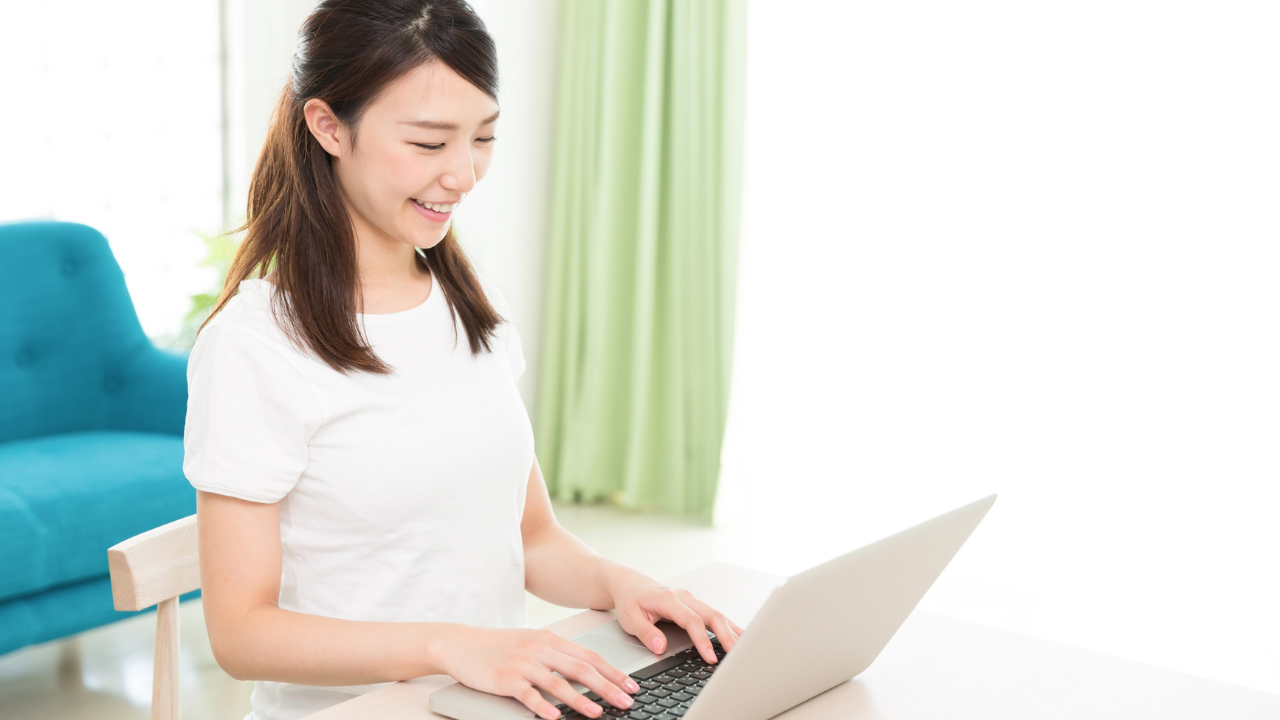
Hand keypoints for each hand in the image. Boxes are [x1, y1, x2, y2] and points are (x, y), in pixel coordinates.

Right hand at [438, 625, 639, 719]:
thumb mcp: (532, 643)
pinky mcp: (505, 678)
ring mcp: (523, 663)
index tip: (631, 685)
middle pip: (581, 668)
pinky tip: (555, 717)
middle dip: (608, 686)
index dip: (613, 671)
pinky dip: (543, 706)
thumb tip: (587, 673)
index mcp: (550, 640)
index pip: (589, 656)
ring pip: (558, 682)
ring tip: (597, 712)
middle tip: (627, 700)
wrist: (461, 643)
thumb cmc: (499, 646)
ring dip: (580, 699)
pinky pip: (528, 694)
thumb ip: (557, 656)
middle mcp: (540, 649)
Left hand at [609, 574, 745, 664]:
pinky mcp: (695, 605)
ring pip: (718, 614)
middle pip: (713, 615)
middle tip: (737, 656)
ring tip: (746, 649)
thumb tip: (660, 647)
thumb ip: (645, 632)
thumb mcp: (629, 618)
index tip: (710, 658)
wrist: (631, 583)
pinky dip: (729, 627)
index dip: (703, 640)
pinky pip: (716, 615)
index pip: (692, 621)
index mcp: (669, 599)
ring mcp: (692, 600)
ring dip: (732, 632)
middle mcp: (685, 597)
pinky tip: (739, 637)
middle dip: (727, 636)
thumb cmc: (630, 600)